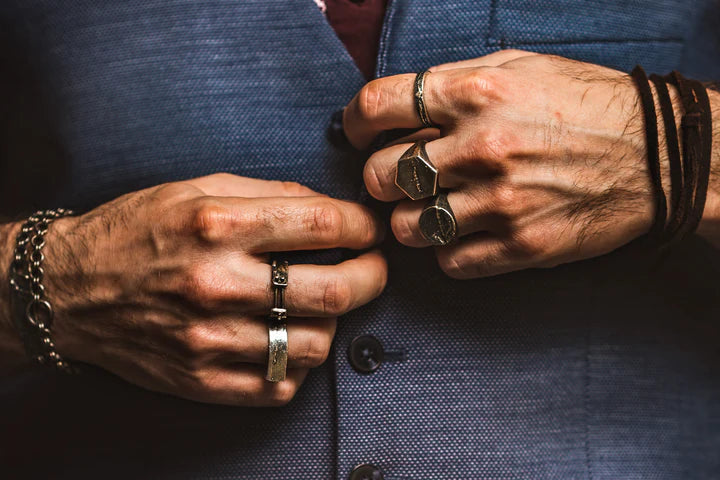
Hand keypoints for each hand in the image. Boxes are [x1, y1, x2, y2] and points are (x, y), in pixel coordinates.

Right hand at [44, 173, 385, 405]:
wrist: (70, 289)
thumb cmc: (137, 231)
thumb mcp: (196, 189)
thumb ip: (268, 194)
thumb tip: (330, 210)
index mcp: (217, 225)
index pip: (322, 224)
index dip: (362, 226)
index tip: (368, 229)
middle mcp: (217, 283)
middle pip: (332, 289)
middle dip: (372, 276)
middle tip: (373, 268)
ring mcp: (210, 338)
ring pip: (314, 343)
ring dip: (334, 321)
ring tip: (322, 304)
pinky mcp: (202, 379)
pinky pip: (280, 385)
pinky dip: (299, 364)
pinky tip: (291, 340)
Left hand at [343, 50, 656, 277]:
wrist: (655, 155)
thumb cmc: (585, 105)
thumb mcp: (518, 68)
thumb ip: (454, 85)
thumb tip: (400, 107)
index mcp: (477, 93)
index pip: (378, 106)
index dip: (356, 122)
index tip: (359, 134)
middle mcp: (483, 147)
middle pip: (382, 174)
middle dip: (380, 177)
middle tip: (396, 177)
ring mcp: (501, 201)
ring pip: (408, 227)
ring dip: (410, 220)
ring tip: (431, 208)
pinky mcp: (520, 245)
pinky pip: (449, 262)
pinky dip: (447, 251)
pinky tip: (464, 233)